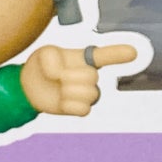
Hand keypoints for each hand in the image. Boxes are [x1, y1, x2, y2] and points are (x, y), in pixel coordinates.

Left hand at [21, 44, 136, 115]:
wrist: (29, 86)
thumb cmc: (41, 66)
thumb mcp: (43, 53)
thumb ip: (52, 57)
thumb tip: (60, 73)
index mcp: (84, 58)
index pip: (105, 55)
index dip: (119, 54)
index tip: (132, 52)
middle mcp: (90, 75)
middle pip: (92, 77)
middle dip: (70, 76)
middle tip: (58, 76)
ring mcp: (86, 92)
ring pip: (89, 94)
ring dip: (69, 91)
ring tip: (60, 88)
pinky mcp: (79, 108)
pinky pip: (84, 110)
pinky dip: (69, 106)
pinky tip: (62, 101)